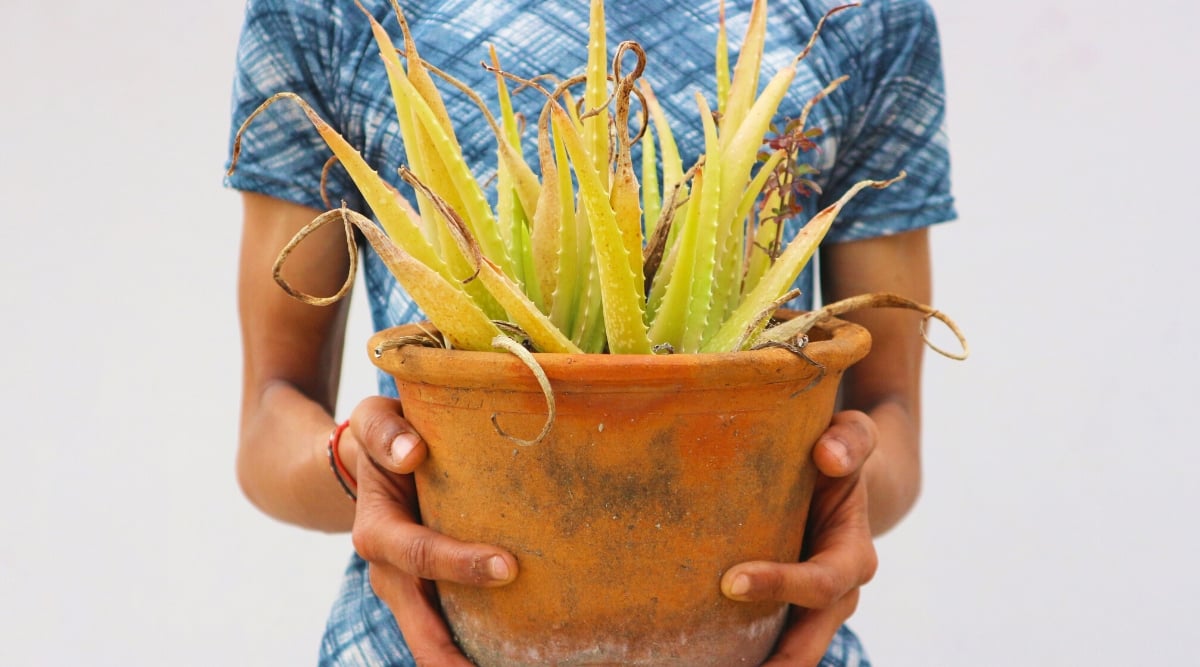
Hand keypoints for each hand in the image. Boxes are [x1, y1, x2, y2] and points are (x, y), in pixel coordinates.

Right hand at [348, 396, 518, 665]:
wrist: (373, 460)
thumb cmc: (386, 436)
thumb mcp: (374, 419)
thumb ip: (384, 430)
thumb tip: (412, 453)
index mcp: (377, 530)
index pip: (419, 554)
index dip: (460, 563)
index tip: (508, 566)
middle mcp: (389, 571)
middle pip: (420, 621)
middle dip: (452, 651)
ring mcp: (408, 590)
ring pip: (430, 638)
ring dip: (459, 662)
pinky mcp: (431, 594)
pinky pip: (448, 629)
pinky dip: (469, 651)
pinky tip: (510, 659)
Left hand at [720, 410, 879, 665]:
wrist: (837, 475)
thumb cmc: (836, 452)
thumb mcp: (852, 435)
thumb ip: (850, 439)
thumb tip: (827, 455)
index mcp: (853, 556)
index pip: (820, 584)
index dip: (780, 585)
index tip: (731, 582)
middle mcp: (836, 593)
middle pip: (807, 642)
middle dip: (775, 664)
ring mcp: (808, 608)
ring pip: (787, 654)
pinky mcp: (781, 609)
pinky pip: (764, 643)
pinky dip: (740, 657)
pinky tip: (698, 660)